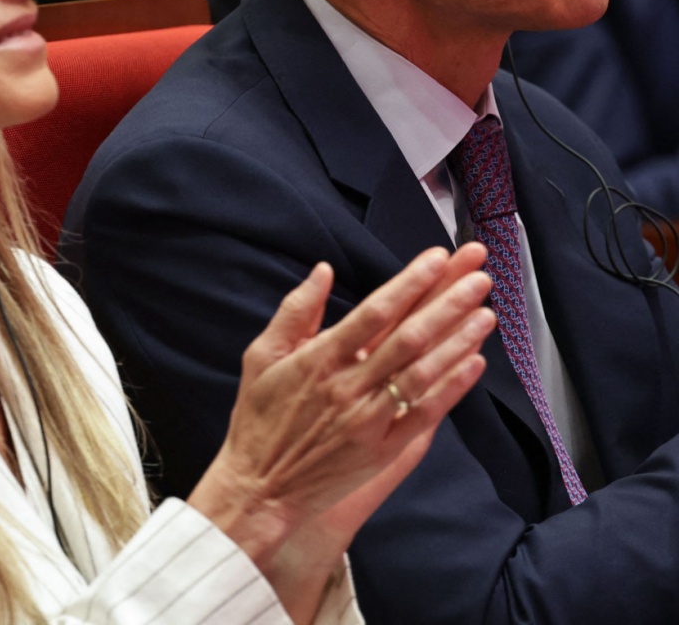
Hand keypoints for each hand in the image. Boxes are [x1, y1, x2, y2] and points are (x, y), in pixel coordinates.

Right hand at [188, 243, 493, 622]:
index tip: (437, 257)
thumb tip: (323, 269)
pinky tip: (474, 363)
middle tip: (479, 276)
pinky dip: (451, 388)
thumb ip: (295, 311)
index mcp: (320, 359)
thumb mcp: (261, 356)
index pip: (374, 312)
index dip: (409, 283)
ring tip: (486, 312)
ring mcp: (370, 420)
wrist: (260, 487)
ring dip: (458, 341)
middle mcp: (349, 387)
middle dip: (447, 303)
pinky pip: (424, 416)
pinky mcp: (382, 450)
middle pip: (409, 338)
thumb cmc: (259, 418)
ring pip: (423, 374)